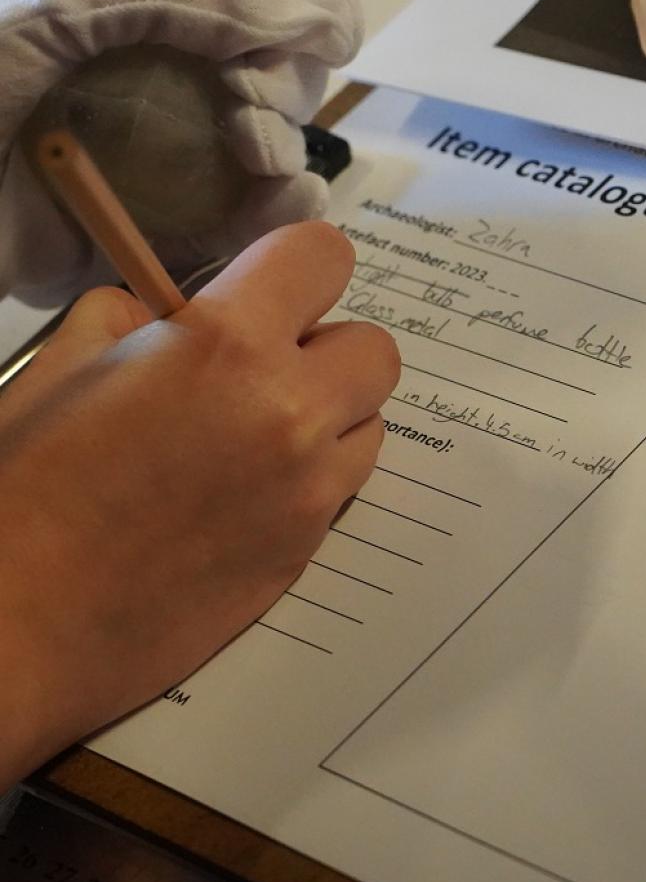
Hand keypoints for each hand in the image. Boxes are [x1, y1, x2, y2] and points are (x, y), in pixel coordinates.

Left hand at [0, 0, 362, 304]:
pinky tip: (280, 202)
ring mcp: (169, 174)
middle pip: (279, 93)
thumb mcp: (73, 4)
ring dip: (288, 156)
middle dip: (286, 93)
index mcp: (151, 30)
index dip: (300, 22)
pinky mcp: (159, 245)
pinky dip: (280, 221)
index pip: (259, 18)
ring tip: (253, 153)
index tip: (314, 32)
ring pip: (274, 168)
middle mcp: (171, 97)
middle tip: (244, 105)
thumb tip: (326, 16)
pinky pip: (244, 239)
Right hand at [0, 222, 398, 789]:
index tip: (266, 290)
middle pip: (374, 349)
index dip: (294, 267)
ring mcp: (308, 493)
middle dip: (324, 348)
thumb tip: (176, 317)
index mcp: (227, 346)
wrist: (15, 626)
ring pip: (370, 425)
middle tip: (260, 370)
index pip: (325, 256)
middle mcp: (290, 414)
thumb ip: (140, 318)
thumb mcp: (67, 361)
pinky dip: (312, 479)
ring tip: (254, 438)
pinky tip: (242, 497)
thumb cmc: (23, 490)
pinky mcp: (305, 556)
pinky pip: (342, 492)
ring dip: (329, 417)